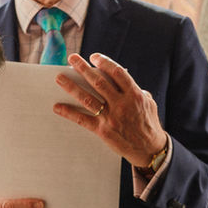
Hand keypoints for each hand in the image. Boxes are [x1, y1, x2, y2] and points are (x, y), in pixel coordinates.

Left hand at [53, 53, 168, 168]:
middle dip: (83, 68)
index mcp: (134, 95)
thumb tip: (122, 80)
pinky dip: (69, 113)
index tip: (94, 57)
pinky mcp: (103, 131)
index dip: (104, 62)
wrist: (149, 150)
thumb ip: (136, 91)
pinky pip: (82, 119)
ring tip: (60, 78)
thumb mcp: (148, 103)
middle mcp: (121, 104)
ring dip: (71, 87)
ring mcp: (111, 117)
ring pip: (87, 98)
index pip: (117, 73)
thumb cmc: (149, 124)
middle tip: (72, 58)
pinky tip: (58, 107)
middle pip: (98, 82)